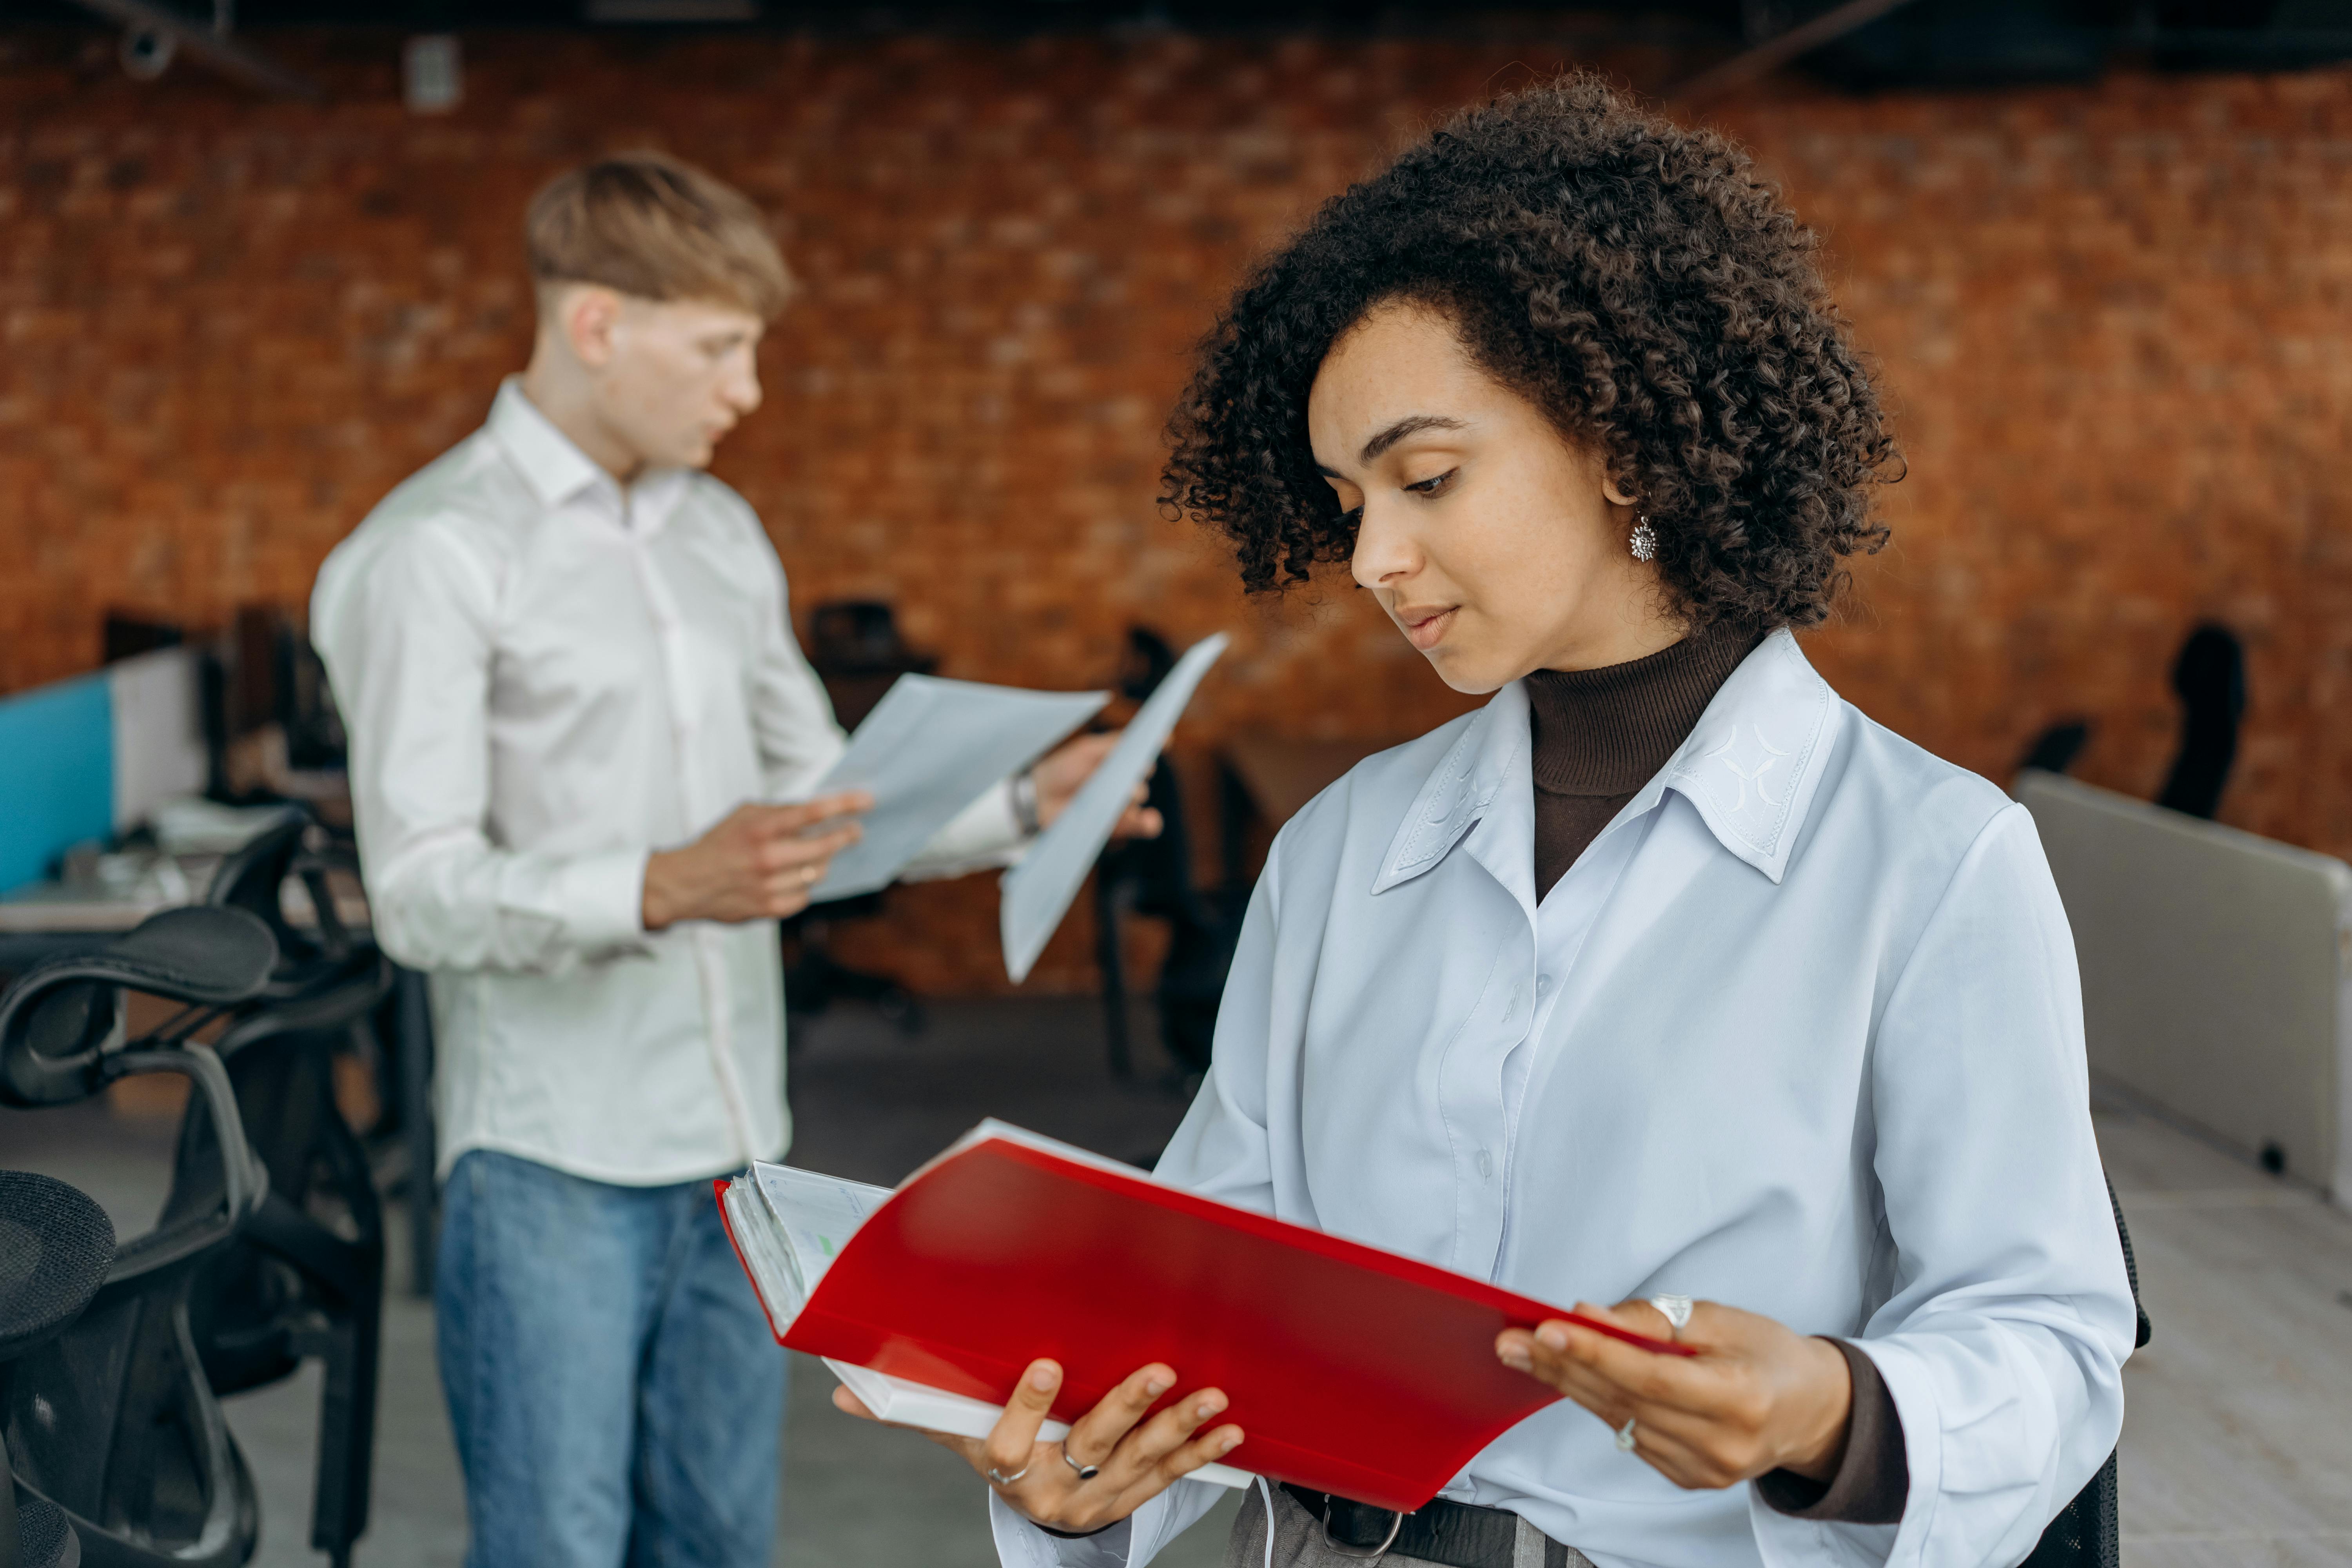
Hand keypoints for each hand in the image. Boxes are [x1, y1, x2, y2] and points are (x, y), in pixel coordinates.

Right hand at [640, 793, 870, 929]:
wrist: (687, 884)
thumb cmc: (719, 844)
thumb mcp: (744, 815)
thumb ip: (780, 812)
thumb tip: (820, 812)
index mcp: (760, 828)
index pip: (812, 812)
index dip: (844, 805)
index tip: (867, 801)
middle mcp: (767, 857)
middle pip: (824, 847)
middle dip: (846, 836)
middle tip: (855, 831)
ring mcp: (770, 886)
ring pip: (818, 872)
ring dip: (824, 861)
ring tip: (820, 853)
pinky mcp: (770, 909)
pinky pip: (804, 895)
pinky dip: (805, 886)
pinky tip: (795, 877)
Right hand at [833, 1358, 1242, 1534]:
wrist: (1039, 1510)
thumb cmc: (996, 1449)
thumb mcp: (955, 1434)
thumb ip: (910, 1409)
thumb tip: (842, 1393)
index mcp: (1009, 1471)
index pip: (1012, 1444)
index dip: (1028, 1407)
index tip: (1049, 1362)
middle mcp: (1057, 1491)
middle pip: (1091, 1449)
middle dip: (1126, 1410)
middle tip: (1157, 1370)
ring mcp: (1103, 1500)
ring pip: (1143, 1463)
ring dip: (1180, 1429)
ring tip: (1212, 1394)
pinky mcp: (1138, 1498)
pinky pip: (1175, 1477)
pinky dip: (1205, 1453)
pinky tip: (1233, 1429)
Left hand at [1028, 733, 1162, 839]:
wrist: (1041, 799)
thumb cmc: (1063, 769)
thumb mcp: (1088, 751)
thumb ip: (1116, 743)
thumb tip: (1152, 735)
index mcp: (1120, 756)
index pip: (1144, 748)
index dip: (1154, 743)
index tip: (1161, 740)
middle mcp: (1125, 778)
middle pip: (1142, 771)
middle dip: (1131, 770)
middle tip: (1114, 773)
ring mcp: (1124, 802)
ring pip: (1140, 796)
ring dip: (1129, 793)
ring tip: (1112, 794)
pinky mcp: (1120, 825)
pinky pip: (1144, 825)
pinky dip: (1149, 823)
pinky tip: (1147, 819)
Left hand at [1496, 1299, 1852, 1489]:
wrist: (1810, 1410)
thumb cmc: (1769, 1356)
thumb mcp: (1722, 1319)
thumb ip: (1653, 1321)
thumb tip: (1589, 1315)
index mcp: (1739, 1398)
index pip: (1650, 1377)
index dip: (1595, 1352)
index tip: (1548, 1329)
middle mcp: (1721, 1443)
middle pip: (1624, 1400)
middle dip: (1562, 1365)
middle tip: (1512, 1340)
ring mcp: (1703, 1469)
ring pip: (1618, 1419)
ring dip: (1568, 1383)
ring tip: (1525, 1353)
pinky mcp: (1687, 1478)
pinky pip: (1629, 1435)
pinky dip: (1599, 1403)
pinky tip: (1570, 1377)